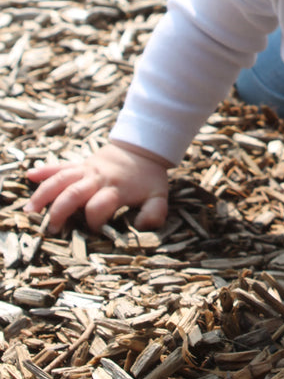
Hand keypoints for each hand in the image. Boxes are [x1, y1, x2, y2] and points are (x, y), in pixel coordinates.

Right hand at [24, 141, 171, 232]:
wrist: (145, 147)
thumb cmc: (150, 177)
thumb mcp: (159, 196)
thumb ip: (154, 213)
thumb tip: (141, 227)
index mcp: (116, 189)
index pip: (99, 206)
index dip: (94, 220)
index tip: (93, 231)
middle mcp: (98, 179)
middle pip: (74, 193)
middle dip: (60, 211)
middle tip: (52, 229)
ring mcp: (87, 170)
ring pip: (61, 179)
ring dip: (44, 194)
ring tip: (30, 210)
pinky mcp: (81, 164)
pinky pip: (61, 166)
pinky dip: (45, 170)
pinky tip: (30, 175)